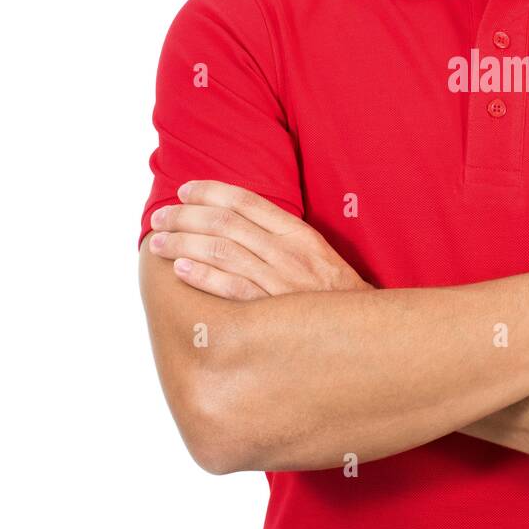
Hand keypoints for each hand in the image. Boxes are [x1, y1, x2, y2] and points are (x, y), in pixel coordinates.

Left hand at [147, 179, 371, 299]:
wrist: (369, 337)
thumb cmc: (335, 298)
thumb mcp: (317, 257)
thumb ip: (281, 240)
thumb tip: (234, 225)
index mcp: (300, 234)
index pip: (246, 201)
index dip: (210, 191)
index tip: (184, 190)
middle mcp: (289, 253)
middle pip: (226, 223)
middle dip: (186, 216)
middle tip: (160, 219)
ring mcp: (282, 282)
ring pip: (222, 251)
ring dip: (184, 243)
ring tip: (158, 243)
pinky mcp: (275, 313)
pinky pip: (231, 290)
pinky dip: (202, 276)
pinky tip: (179, 270)